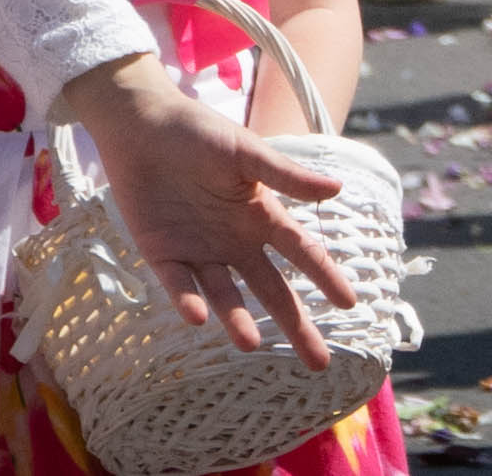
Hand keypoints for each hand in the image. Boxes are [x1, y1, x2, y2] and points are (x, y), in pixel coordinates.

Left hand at [57, 54, 353, 364]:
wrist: (141, 127)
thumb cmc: (200, 132)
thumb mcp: (246, 152)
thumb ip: (287, 176)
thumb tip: (338, 189)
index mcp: (261, 215)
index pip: (302, 251)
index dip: (326, 277)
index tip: (350, 305)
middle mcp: (235, 240)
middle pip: (271, 289)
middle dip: (294, 324)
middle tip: (317, 362)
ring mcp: (199, 250)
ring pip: (225, 295)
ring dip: (237, 319)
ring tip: (250, 345)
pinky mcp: (161, 254)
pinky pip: (177, 284)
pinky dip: (187, 301)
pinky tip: (199, 318)